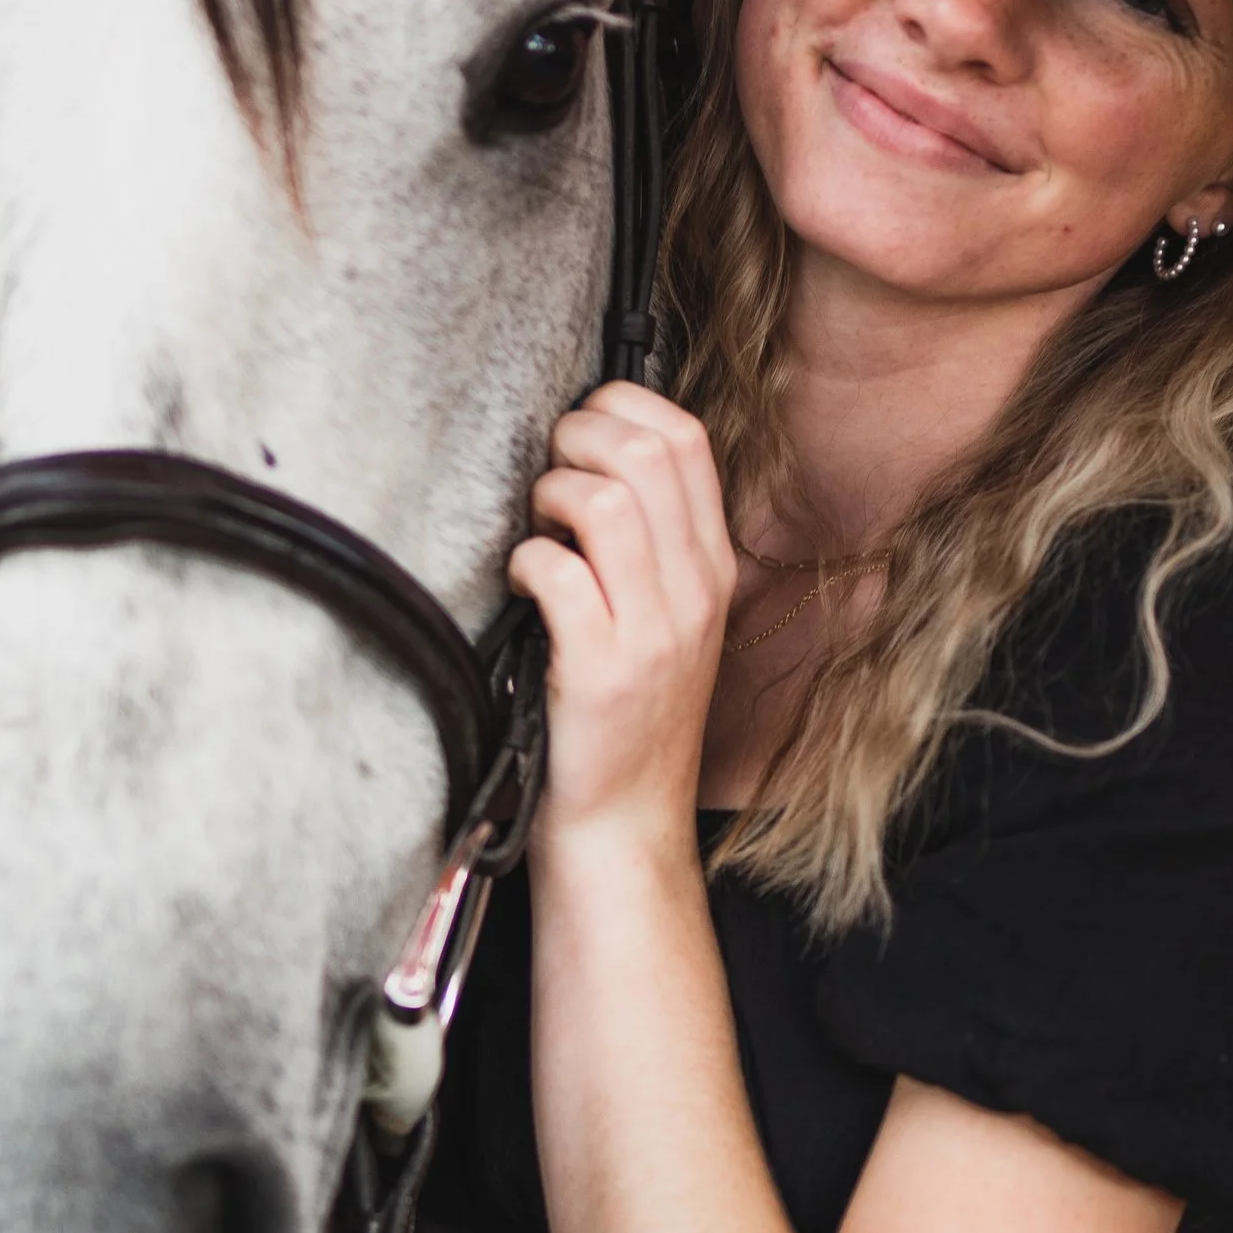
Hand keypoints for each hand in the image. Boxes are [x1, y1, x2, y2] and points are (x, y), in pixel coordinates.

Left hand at [508, 385, 734, 853]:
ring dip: (550, 496)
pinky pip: (558, 573)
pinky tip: (522, 587)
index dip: (619, 408)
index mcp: (711, 567)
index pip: (685, 438)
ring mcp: (654, 632)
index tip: (576, 438)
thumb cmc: (623, 715)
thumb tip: (584, 453)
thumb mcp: (663, 617)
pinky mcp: (602, 673)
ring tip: (537, 531)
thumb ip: (646, 540)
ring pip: (605, 501)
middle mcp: (694, 591)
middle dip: (576, 438)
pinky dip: (526, 561)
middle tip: (546, 480)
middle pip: (647, 451)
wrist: (625, 824)